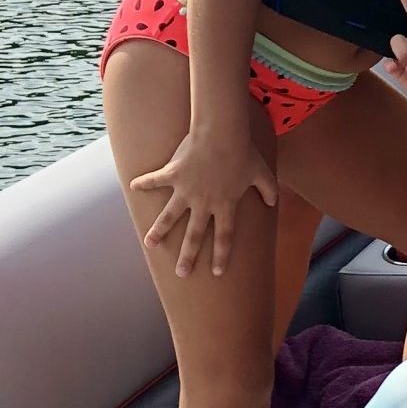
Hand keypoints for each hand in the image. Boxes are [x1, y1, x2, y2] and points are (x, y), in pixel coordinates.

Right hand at [131, 128, 278, 276]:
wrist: (223, 133)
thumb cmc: (245, 153)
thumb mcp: (263, 173)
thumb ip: (269, 190)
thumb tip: (273, 203)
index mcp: (226, 204)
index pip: (225, 236)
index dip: (222, 255)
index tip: (217, 272)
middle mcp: (204, 202)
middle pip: (195, 235)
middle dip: (188, 256)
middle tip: (181, 273)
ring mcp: (186, 190)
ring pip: (170, 216)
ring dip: (159, 231)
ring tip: (149, 244)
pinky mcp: (173, 175)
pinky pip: (155, 180)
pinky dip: (144, 183)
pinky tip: (132, 187)